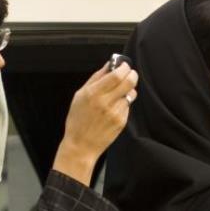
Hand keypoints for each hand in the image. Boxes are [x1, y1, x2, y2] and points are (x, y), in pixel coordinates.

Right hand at [53, 62, 138, 184]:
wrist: (81, 145)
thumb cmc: (78, 120)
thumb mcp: (80, 96)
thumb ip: (95, 79)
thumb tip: (108, 65)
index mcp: (93, 93)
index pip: (116, 75)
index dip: (124, 67)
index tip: (124, 65)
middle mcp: (106, 102)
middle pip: (129, 82)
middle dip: (132, 75)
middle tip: (130, 74)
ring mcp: (115, 113)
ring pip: (131, 94)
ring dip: (128, 90)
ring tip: (120, 93)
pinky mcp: (121, 121)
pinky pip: (128, 106)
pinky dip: (124, 104)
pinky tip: (114, 108)